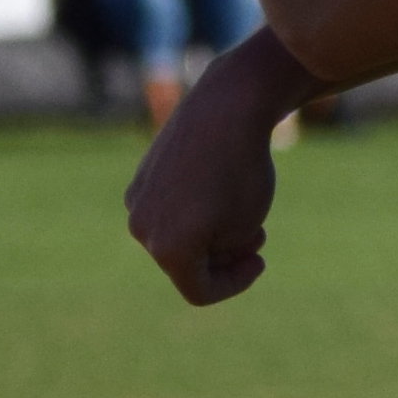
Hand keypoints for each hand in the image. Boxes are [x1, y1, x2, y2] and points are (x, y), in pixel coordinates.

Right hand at [124, 50, 290, 304]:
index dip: (235, 283)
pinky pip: (167, 208)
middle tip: (257, 235)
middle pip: (185, 263)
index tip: (261, 261)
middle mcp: (141, 227)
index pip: (200, 290)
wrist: (227, 106)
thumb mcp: (244, 228)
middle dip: (222, 256)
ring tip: (241, 211)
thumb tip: (200, 249)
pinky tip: (217, 184)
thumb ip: (220, 253)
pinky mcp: (140, 177)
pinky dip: (192, 209)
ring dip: (207, 234)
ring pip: (174, 235)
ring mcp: (136, 200)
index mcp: (167, 248)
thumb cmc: (243, 171)